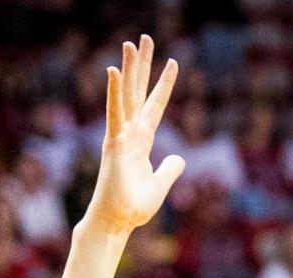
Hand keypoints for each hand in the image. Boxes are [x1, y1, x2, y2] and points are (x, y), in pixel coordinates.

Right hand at [85, 36, 183, 237]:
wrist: (116, 224)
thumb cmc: (132, 209)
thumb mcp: (160, 186)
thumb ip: (170, 169)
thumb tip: (179, 158)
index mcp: (141, 143)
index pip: (154, 107)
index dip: (163, 86)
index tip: (172, 63)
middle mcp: (130, 134)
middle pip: (138, 92)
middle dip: (142, 66)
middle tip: (144, 39)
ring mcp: (120, 137)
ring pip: (127, 95)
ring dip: (130, 68)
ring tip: (132, 42)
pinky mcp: (113, 144)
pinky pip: (115, 112)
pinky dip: (115, 92)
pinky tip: (115, 70)